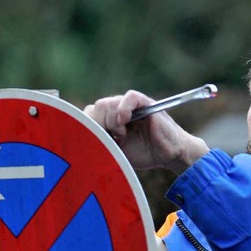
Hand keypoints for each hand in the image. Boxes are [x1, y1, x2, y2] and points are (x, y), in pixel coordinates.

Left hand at [84, 90, 208, 174]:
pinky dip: (124, 108)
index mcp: (110, 121)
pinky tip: (124, 121)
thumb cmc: (145, 154)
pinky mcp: (144, 102)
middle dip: (98, 125)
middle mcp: (118, 110)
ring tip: (122, 135)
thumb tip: (80, 142)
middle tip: (109, 138)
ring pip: (108, 103)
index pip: (89, 116)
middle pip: (95, 108)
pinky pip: (129, 97)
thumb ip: (101, 144)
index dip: (88, 127)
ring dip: (111, 121)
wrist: (170, 154)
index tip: (93, 141)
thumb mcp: (117, 152)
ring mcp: (130, 106)